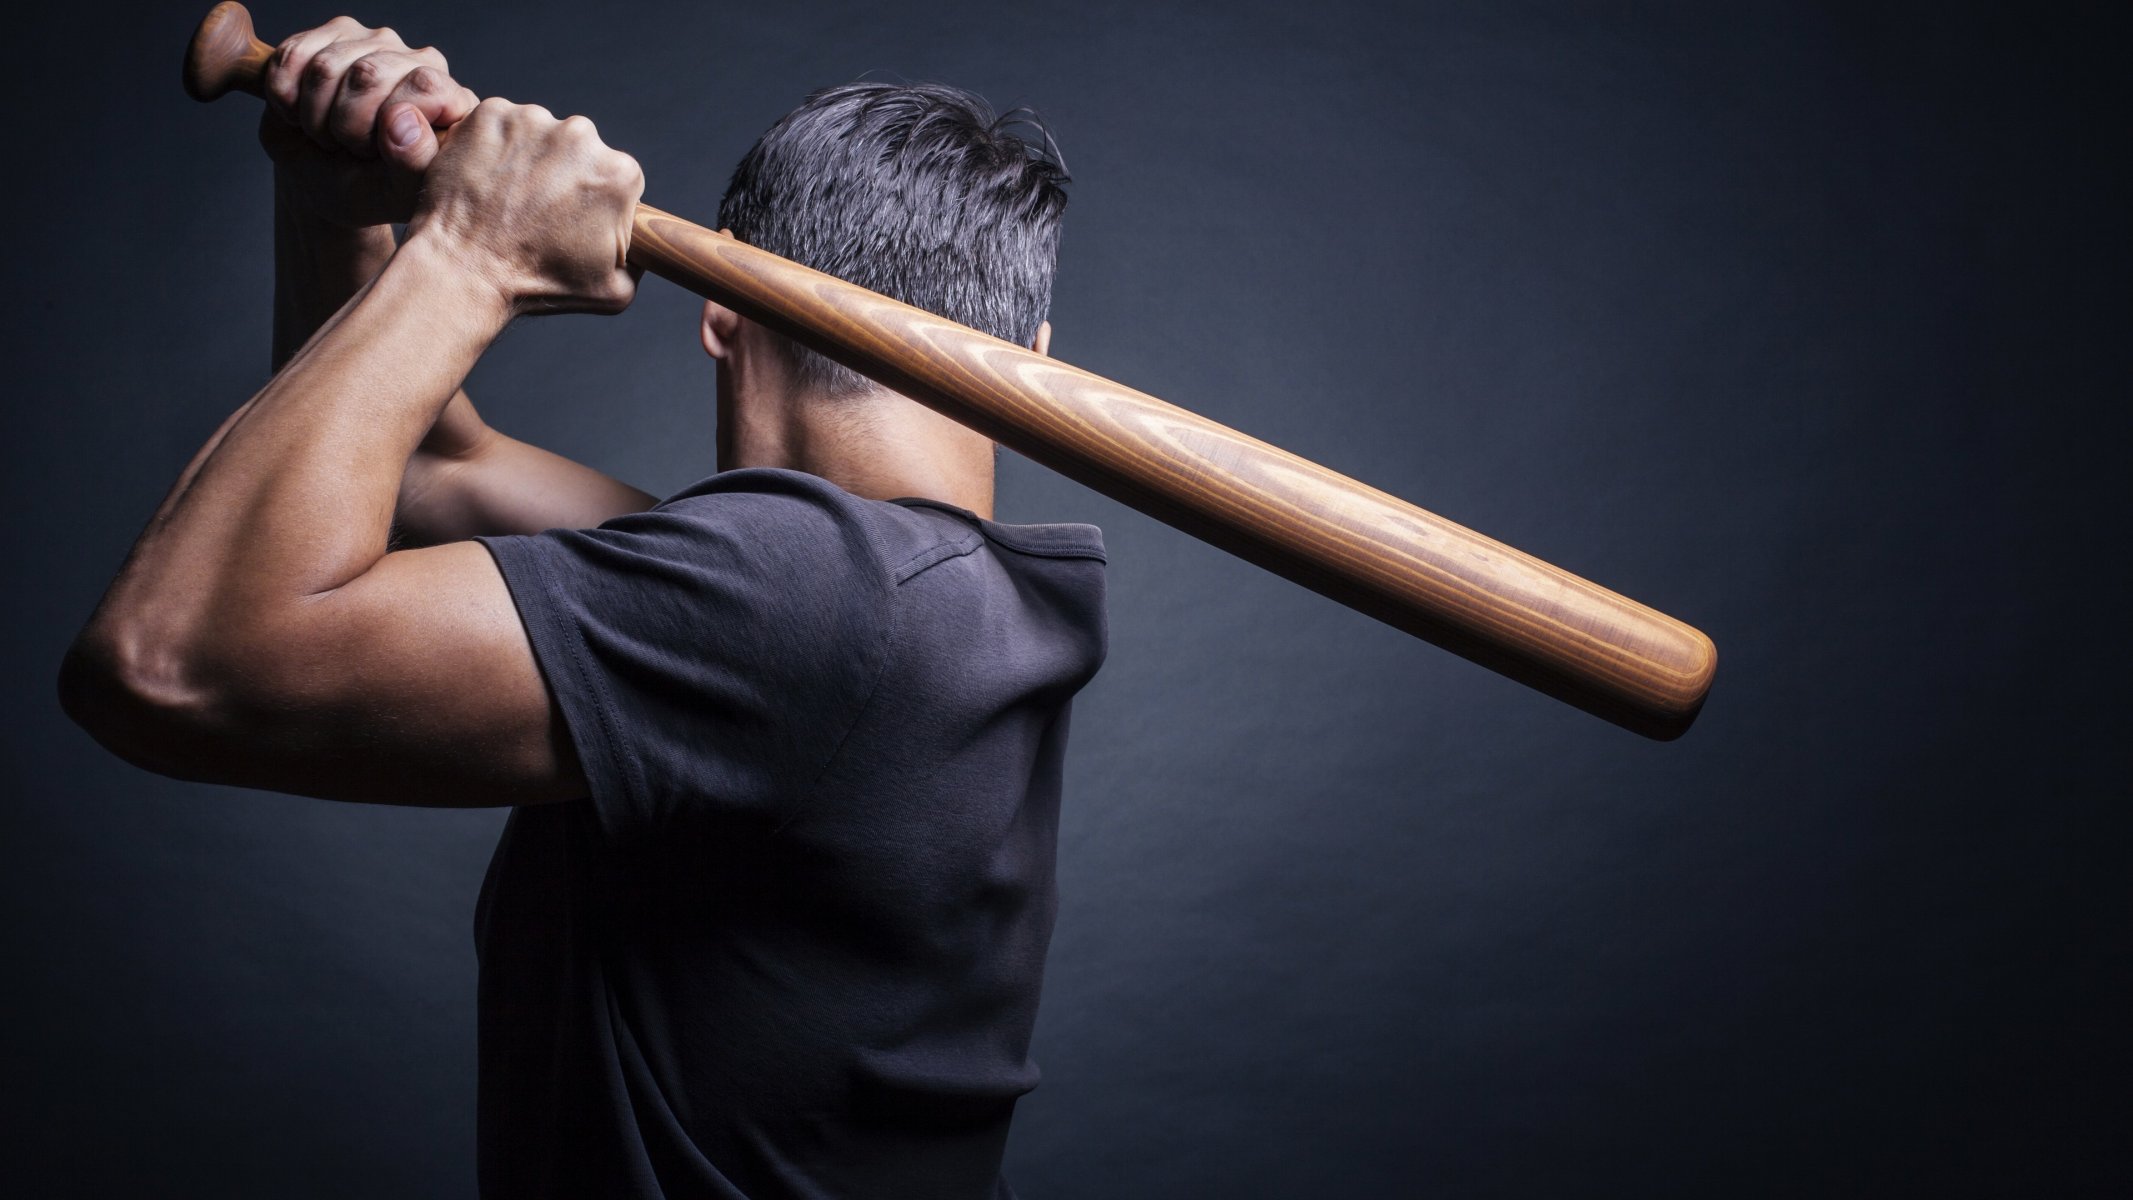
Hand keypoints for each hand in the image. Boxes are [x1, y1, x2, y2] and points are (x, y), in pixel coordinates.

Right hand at [259, 16, 478, 227]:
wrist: (321, 177)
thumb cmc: (368, 187)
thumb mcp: (397, 192)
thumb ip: (415, 163)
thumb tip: (404, 122)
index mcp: (451, 100)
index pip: (424, 85)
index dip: (386, 122)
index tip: (375, 152)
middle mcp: (420, 62)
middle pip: (368, 74)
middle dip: (345, 124)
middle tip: (347, 148)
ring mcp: (377, 42)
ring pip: (326, 66)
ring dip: (313, 115)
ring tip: (327, 135)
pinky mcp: (333, 34)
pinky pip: (294, 55)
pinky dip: (285, 96)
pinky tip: (301, 113)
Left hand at [406, 99, 643, 316]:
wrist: (466, 270)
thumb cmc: (535, 282)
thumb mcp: (615, 289)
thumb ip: (639, 261)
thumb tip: (640, 250)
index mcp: (619, 173)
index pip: (616, 175)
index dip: (595, 198)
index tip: (573, 216)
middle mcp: (581, 135)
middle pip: (578, 147)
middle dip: (562, 172)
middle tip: (536, 209)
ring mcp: (532, 119)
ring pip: (537, 132)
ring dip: (527, 157)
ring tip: (507, 197)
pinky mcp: (489, 113)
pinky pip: (498, 123)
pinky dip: (492, 144)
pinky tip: (486, 179)